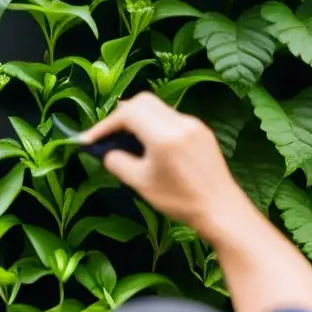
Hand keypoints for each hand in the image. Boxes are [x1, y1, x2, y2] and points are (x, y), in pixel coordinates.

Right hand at [81, 92, 245, 234]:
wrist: (221, 209)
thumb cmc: (179, 200)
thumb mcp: (141, 183)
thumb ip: (118, 162)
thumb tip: (106, 151)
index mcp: (164, 135)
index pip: (127, 114)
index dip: (105, 125)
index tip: (90, 140)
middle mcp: (179, 122)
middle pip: (142, 101)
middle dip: (121, 115)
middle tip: (108, 134)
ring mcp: (193, 124)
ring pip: (157, 107)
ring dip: (138, 117)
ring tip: (127, 140)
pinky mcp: (201, 130)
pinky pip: (171, 117)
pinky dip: (155, 123)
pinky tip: (151, 144)